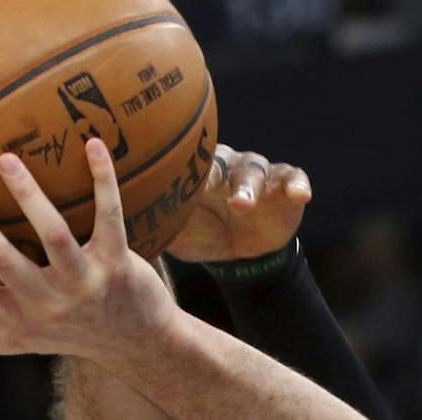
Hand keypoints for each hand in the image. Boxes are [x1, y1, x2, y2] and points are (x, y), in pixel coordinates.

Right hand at [0, 140, 176, 364]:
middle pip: (1, 260)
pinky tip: (92, 145)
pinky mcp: (118, 266)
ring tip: (5, 160)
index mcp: (16, 318)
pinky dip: (103, 181)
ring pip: (53, 236)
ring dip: (29, 196)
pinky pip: (110, 218)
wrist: (138, 345)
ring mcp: (83, 285)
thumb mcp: (12, 337)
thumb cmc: (63, 333)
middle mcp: (46, 304)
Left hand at [166, 146, 311, 265]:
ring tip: (243, 205)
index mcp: (201, 174)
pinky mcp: (285, 188)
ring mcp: (259, 175)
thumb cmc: (203, 235)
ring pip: (256, 172)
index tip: (181, 180)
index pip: (194, 166)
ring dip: (249, 187)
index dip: (189, 171)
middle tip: (211, 185)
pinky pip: (294, 180)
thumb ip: (156, 222)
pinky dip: (297, 184)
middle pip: (225, 162)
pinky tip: (300, 194)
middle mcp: (230, 167)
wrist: (241, 254)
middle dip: (219, 173)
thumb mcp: (177, 233)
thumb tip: (121, 222)